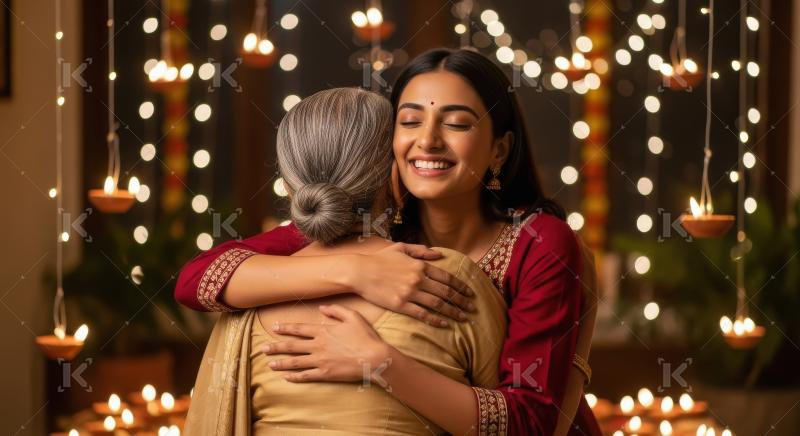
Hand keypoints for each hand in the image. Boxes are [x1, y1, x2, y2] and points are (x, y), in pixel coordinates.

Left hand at [264, 304, 391, 383]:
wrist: (373, 358)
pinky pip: (306, 376)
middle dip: (276, 347)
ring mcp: (320, 361)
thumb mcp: (353, 317)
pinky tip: (286, 377)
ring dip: (280, 363)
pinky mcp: (325, 374)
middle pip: (292, 346)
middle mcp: (318, 346)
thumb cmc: (365, 337)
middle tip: (263, 348)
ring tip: (269, 364)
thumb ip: (336, 311)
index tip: (274, 328)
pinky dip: (294, 377)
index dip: (285, 329)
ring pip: (295, 362)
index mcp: (323, 331)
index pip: (299, 329)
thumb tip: (321, 308)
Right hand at [346, 242, 475, 327]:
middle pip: (446, 293)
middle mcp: (418, 279)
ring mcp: (410, 293)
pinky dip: (436, 320)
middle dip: (462, 301)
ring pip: (438, 305)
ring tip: (463, 318)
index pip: (447, 277)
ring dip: (454, 312)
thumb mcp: (401, 248)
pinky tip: (445, 324)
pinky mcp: (400, 305)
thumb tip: (439, 254)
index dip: (461, 286)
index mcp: (420, 265)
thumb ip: (420, 250)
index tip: (470, 293)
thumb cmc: (379, 259)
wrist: (359, 272)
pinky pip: (423, 314)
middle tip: (473, 308)